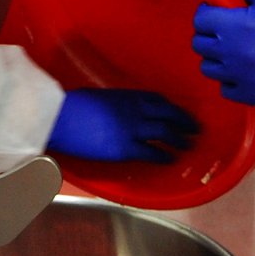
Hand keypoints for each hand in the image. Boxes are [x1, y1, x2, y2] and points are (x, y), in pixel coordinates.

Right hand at [46, 89, 198, 163]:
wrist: (59, 118)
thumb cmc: (71, 106)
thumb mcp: (98, 97)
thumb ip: (113, 103)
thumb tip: (115, 110)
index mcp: (127, 95)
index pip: (158, 100)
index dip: (172, 107)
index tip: (179, 113)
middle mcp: (135, 110)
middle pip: (168, 115)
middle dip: (184, 122)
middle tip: (195, 129)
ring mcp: (132, 129)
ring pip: (166, 133)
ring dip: (180, 140)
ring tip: (189, 145)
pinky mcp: (125, 148)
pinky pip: (151, 153)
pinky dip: (163, 156)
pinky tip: (170, 160)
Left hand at [191, 0, 254, 105]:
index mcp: (236, 26)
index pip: (200, 20)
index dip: (207, 13)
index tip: (219, 13)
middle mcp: (233, 54)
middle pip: (199, 45)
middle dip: (209, 35)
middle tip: (225, 31)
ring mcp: (241, 77)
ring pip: (208, 68)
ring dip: (216, 58)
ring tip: (232, 52)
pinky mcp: (251, 95)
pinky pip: (225, 89)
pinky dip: (229, 80)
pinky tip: (242, 71)